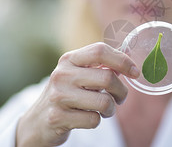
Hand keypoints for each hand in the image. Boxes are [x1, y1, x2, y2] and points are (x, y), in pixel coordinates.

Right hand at [16, 43, 139, 146]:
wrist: (37, 121)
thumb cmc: (66, 94)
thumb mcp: (78, 74)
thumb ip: (100, 66)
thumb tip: (128, 60)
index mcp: (69, 59)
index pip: (100, 51)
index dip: (122, 60)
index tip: (135, 72)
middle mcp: (62, 74)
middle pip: (107, 78)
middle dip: (121, 91)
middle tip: (120, 98)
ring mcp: (58, 96)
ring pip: (104, 102)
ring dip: (110, 109)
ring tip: (105, 110)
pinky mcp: (58, 117)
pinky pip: (93, 120)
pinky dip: (97, 121)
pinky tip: (88, 118)